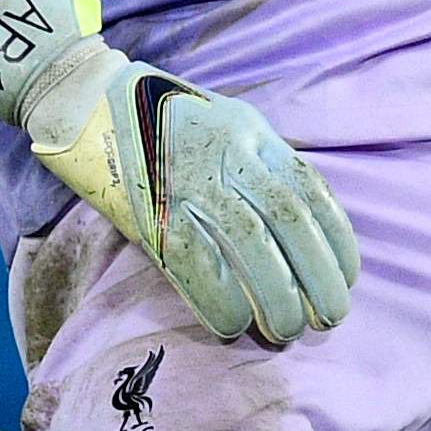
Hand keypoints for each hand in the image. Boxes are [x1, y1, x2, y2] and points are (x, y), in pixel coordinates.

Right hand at [0, 0, 356, 345]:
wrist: (85, 98)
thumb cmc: (161, 122)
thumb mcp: (226, 124)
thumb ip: (260, 166)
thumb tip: (301, 233)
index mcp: (252, 132)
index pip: (311, 190)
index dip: (337, 242)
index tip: (345, 280)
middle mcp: (226, 152)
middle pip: (289, 221)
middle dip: (317, 279)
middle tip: (326, 320)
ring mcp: (187, 177)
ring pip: (249, 244)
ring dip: (275, 298)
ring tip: (284, 332)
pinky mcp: (149, 207)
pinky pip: (195, 261)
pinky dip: (219, 300)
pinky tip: (230, 326)